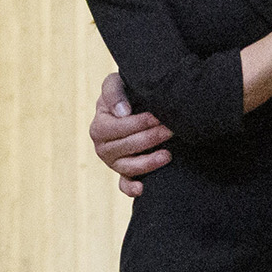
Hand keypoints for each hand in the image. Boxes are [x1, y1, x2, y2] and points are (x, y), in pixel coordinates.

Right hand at [89, 71, 172, 196]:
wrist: (134, 101)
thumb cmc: (125, 91)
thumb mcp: (115, 83)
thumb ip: (114, 92)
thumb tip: (123, 112)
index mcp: (99, 126)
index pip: (119, 128)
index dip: (140, 122)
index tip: (158, 116)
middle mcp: (103, 147)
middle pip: (126, 147)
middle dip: (150, 138)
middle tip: (171, 130)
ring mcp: (113, 162)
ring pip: (128, 167)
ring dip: (148, 162)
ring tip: (168, 154)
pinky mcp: (123, 172)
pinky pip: (124, 184)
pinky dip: (131, 188)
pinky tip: (143, 188)